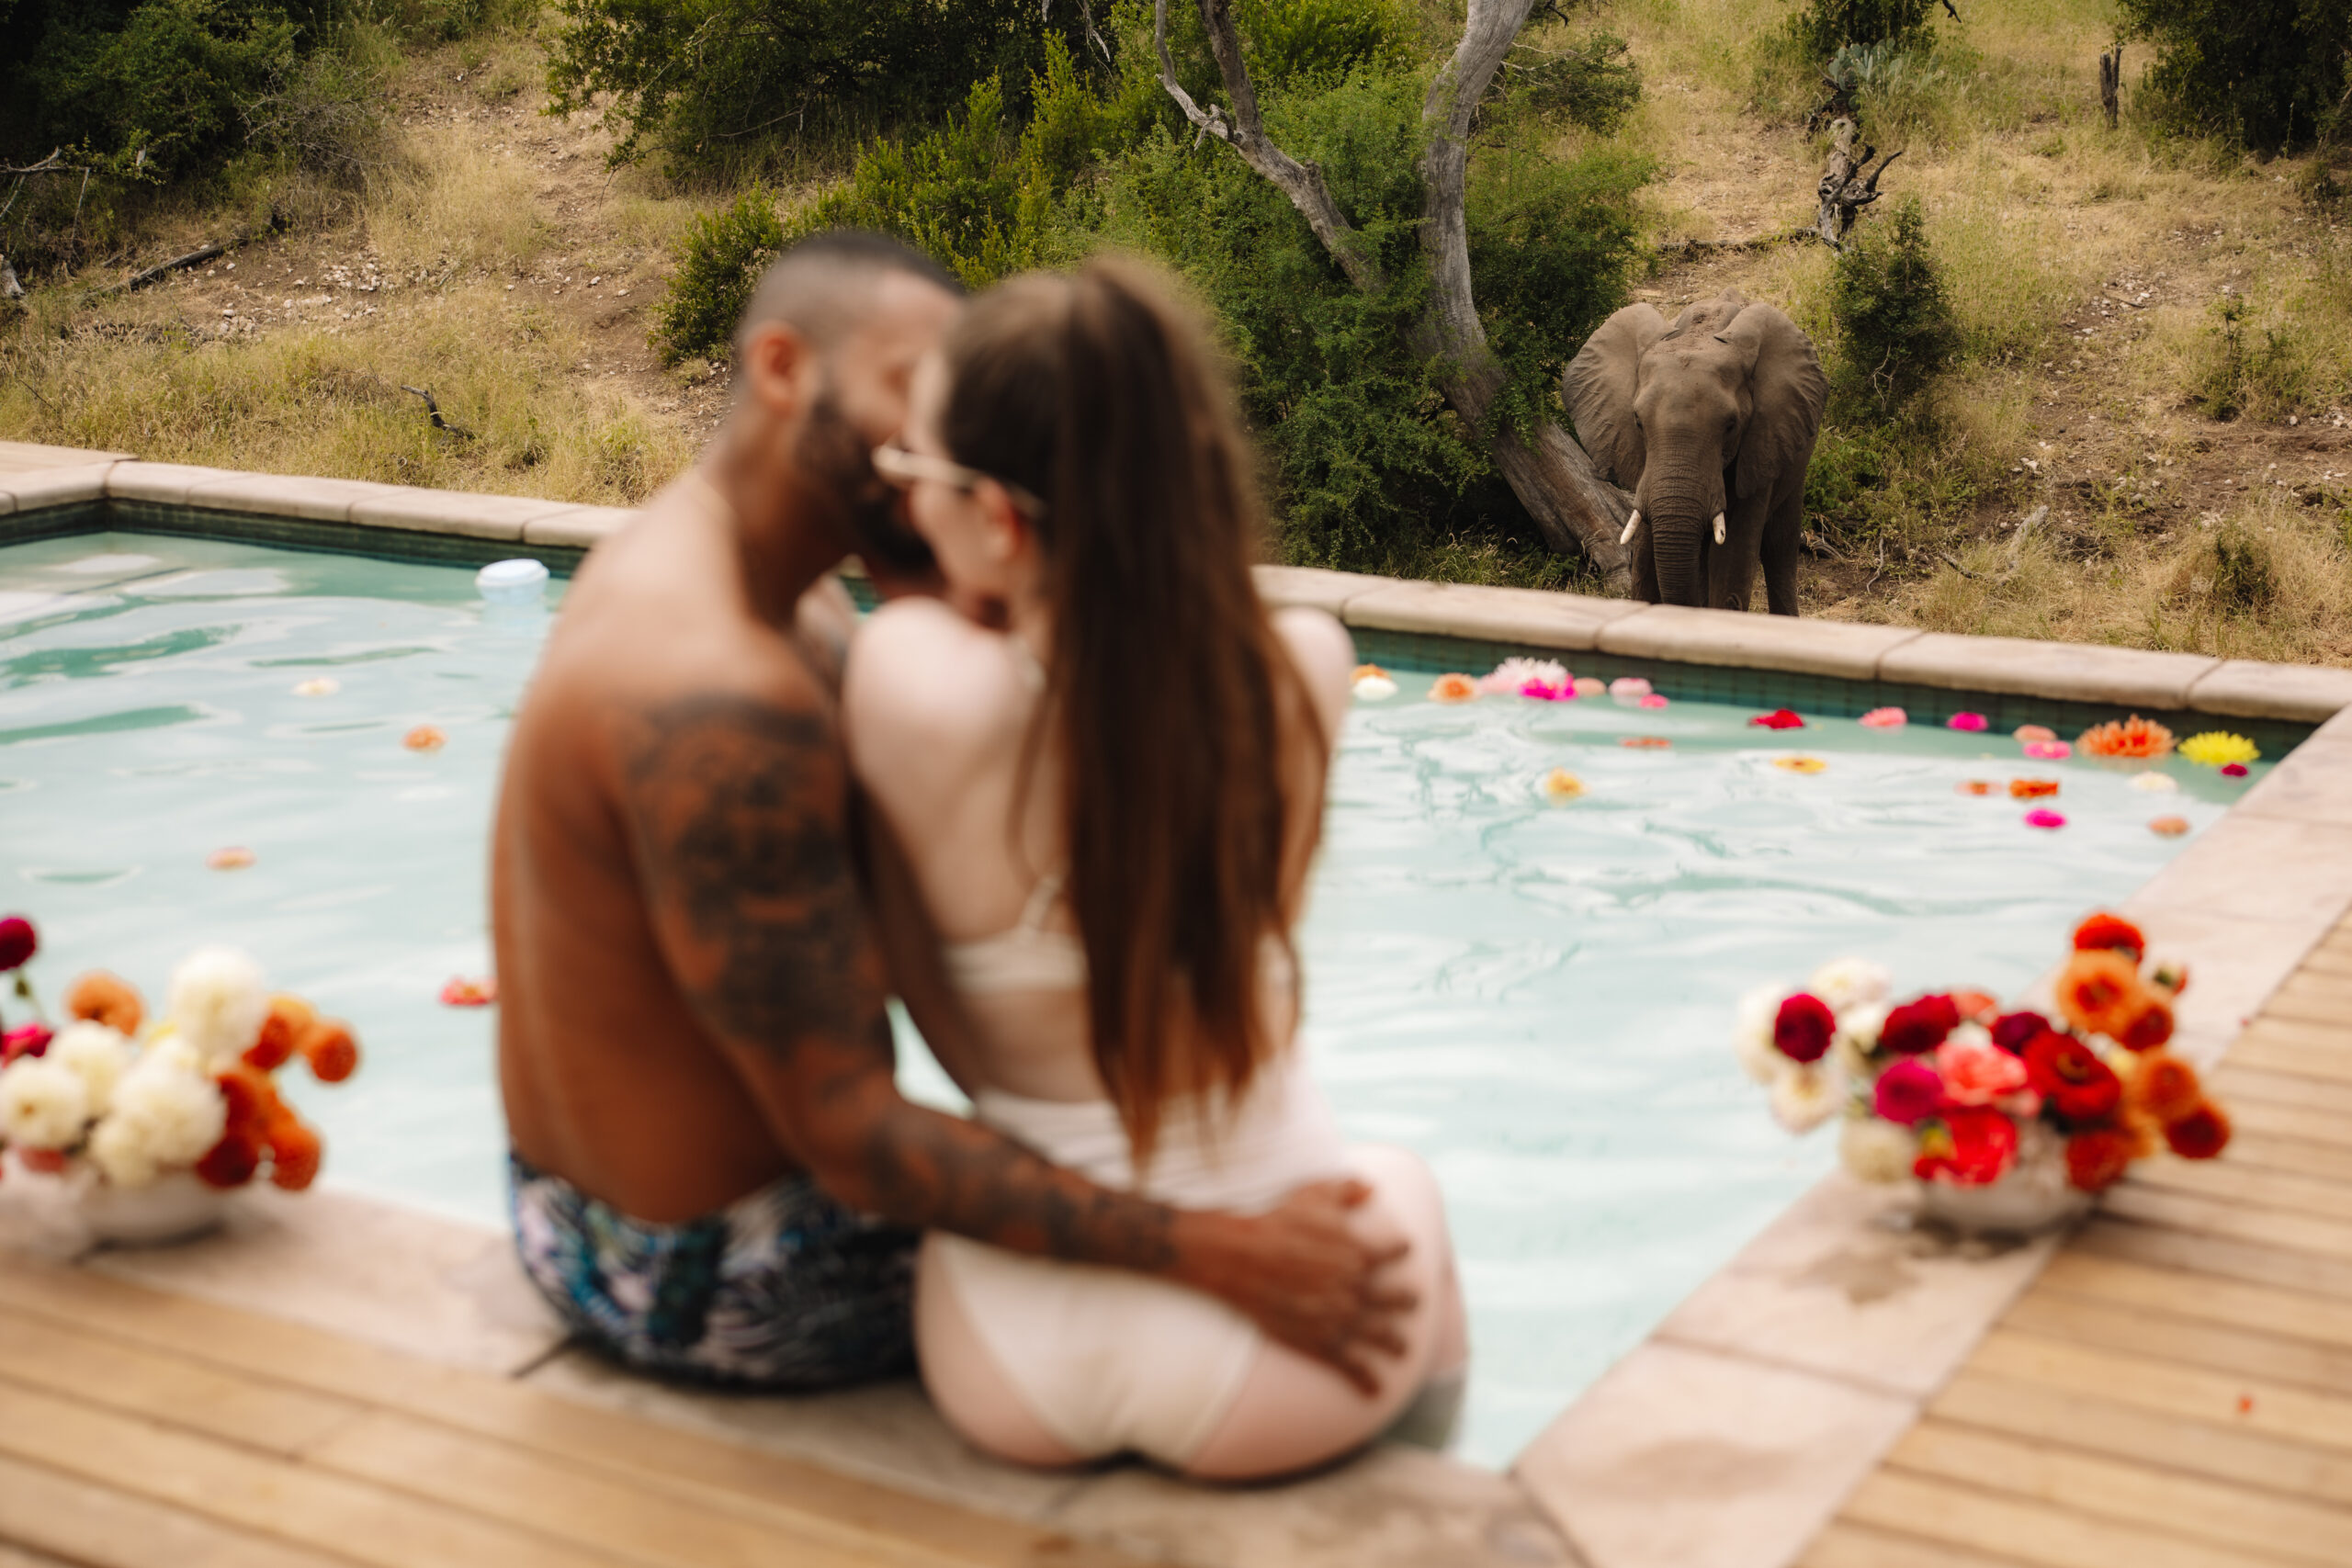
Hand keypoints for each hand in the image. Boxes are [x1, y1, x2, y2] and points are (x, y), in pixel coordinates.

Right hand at [1177, 1179, 1415, 1395]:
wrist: (1239, 1257)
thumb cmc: (1274, 1221)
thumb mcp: (1313, 1193)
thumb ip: (1347, 1188)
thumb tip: (1373, 1188)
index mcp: (1359, 1252)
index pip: (1392, 1252)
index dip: (1400, 1249)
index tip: (1406, 1250)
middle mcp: (1356, 1289)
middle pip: (1392, 1298)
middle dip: (1405, 1301)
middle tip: (1414, 1302)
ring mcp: (1339, 1318)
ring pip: (1378, 1335)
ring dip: (1394, 1342)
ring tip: (1404, 1350)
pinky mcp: (1318, 1341)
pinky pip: (1349, 1365)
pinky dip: (1365, 1380)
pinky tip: (1376, 1391)